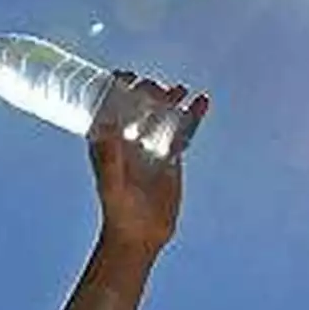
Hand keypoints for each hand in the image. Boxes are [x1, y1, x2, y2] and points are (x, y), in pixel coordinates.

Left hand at [87, 72, 209, 256]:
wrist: (140, 234)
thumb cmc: (118, 209)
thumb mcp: (111, 183)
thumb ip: (109, 157)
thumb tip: (106, 125)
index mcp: (108, 140)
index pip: (110, 105)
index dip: (116, 87)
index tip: (126, 76)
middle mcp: (128, 138)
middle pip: (138, 105)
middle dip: (147, 92)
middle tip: (157, 89)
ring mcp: (150, 145)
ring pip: (162, 114)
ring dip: (170, 100)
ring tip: (180, 90)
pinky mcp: (170, 156)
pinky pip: (182, 130)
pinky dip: (192, 115)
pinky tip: (201, 102)